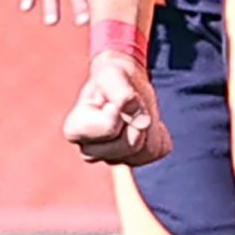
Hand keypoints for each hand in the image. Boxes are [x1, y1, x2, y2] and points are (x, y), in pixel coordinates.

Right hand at [63, 48, 168, 166]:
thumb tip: (134, 113)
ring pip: (145, 151)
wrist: (124, 82)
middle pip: (130, 145)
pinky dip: (158, 133)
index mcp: (75, 129)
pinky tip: (145, 122)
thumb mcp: (112, 74)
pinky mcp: (133, 159)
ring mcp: (112, 158)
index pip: (109, 130)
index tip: (112, 101)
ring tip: (137, 112)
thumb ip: (120, 90)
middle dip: (137, 120)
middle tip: (129, 104)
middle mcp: (89, 150)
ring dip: (149, 126)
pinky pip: (157, 151)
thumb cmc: (112, 78)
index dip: (119, 111)